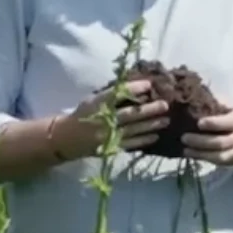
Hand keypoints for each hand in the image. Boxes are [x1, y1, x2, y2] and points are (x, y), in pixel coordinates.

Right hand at [49, 79, 165, 161]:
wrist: (66, 138)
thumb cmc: (83, 114)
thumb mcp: (93, 100)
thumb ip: (111, 96)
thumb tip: (137, 89)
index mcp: (97, 103)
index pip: (117, 94)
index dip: (134, 89)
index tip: (149, 84)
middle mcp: (102, 119)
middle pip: (129, 114)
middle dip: (149, 110)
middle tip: (165, 105)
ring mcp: (107, 135)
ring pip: (132, 130)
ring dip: (150, 125)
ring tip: (166, 120)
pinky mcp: (109, 147)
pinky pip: (129, 143)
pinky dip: (143, 140)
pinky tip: (155, 136)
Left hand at [181, 104, 232, 169]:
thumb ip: (222, 105)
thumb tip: (200, 94)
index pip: (227, 123)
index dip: (213, 123)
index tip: (199, 122)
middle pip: (220, 142)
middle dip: (201, 141)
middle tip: (184, 137)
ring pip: (218, 156)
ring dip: (200, 154)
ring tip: (184, 149)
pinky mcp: (232, 163)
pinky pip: (217, 162)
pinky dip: (203, 159)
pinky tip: (190, 154)